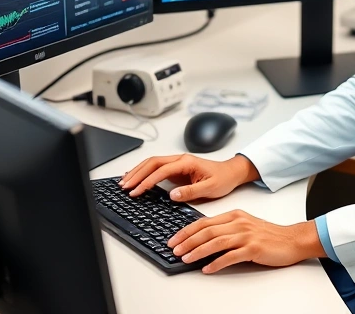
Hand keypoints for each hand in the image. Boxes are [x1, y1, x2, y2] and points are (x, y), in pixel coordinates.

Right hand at [121, 153, 259, 201]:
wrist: (231, 172)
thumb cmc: (223, 179)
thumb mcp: (210, 188)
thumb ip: (191, 191)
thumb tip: (173, 195)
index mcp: (187, 162)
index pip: (161, 170)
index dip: (147, 180)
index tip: (137, 191)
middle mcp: (180, 160)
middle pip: (152, 163)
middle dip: (136, 174)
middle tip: (124, 186)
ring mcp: (177, 164)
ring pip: (152, 163)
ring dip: (137, 171)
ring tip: (124, 182)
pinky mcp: (176, 169)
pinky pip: (156, 168)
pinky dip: (143, 171)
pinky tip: (135, 176)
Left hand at [168, 210, 324, 273]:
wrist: (292, 240)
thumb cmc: (269, 235)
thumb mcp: (245, 225)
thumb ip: (226, 229)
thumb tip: (203, 240)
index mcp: (235, 215)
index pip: (204, 221)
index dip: (187, 231)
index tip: (174, 239)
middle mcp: (239, 223)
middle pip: (207, 231)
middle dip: (188, 241)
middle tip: (175, 250)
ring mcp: (246, 235)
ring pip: (216, 242)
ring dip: (198, 251)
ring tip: (186, 259)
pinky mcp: (253, 248)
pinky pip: (231, 256)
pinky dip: (217, 263)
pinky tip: (207, 268)